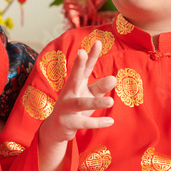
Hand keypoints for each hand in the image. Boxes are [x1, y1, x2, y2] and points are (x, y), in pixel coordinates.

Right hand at [36, 41, 115, 170]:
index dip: (90, 55)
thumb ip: (100, 87)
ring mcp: (66, 107)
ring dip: (96, 102)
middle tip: (82, 52)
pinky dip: (97, 123)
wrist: (56, 129)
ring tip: (111, 101)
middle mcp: (69, 92)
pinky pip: (84, 123)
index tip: (97, 42)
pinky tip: (110, 121)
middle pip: (74, 77)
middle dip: (78, 65)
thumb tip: (114, 78)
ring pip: (82, 103)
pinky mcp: (68, 122)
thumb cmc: (75, 108)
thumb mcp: (88, 96)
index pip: (85, 67)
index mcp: (75, 83)